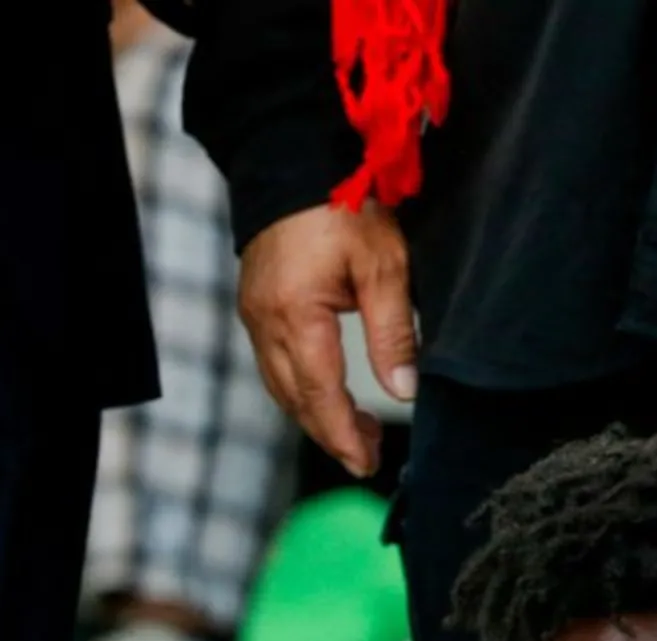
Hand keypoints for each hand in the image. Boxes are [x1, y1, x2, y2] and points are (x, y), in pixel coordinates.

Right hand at [237, 201, 416, 477]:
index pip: (320, 395)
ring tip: (353, 433)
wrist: (293, 162)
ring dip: (315, 415)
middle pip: (295, 400)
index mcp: (296, 318)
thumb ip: (392, 332)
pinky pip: (273, 365)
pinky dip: (300, 389)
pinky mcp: (254, 307)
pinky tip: (324, 393)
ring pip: (280, 387)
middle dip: (330, 434)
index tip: (365, 462)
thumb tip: (402, 391)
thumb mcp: (383, 266)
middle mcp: (266, 325)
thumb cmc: (342, 206)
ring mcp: (254, 318)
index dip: (342, 435)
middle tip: (367, 457)